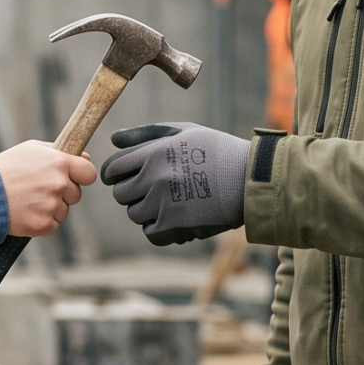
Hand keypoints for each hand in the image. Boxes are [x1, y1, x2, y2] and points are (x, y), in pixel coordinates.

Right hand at [0, 140, 96, 237]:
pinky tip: (26, 212)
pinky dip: (41, 222)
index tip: (72, 177)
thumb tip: (85, 157)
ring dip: (50, 208)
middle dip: (62, 193)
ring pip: (63, 211)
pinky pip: (53, 226)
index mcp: (59, 163)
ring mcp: (52, 206)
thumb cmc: (6, 168)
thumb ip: (59, 151)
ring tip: (28, 200)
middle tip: (38, 189)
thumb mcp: (31, 150)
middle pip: (76, 194)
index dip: (81, 176)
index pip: (89, 173)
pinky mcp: (43, 225)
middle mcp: (59, 184)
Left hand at [104, 123, 249, 245]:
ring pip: (134, 214)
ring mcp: (162, 203)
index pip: (114, 168)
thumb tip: (114, 139)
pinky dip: (158, 229)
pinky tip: (174, 218)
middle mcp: (153, 177)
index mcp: (153, 152)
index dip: (116, 173)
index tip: (124, 177)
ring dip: (146, 211)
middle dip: (132, 192)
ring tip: (168, 202)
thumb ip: (146, 134)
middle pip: (121, 194)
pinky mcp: (174, 225)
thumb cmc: (218, 151)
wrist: (249, 178)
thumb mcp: (183, 132)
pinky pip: (150, 233)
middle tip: (151, 190)